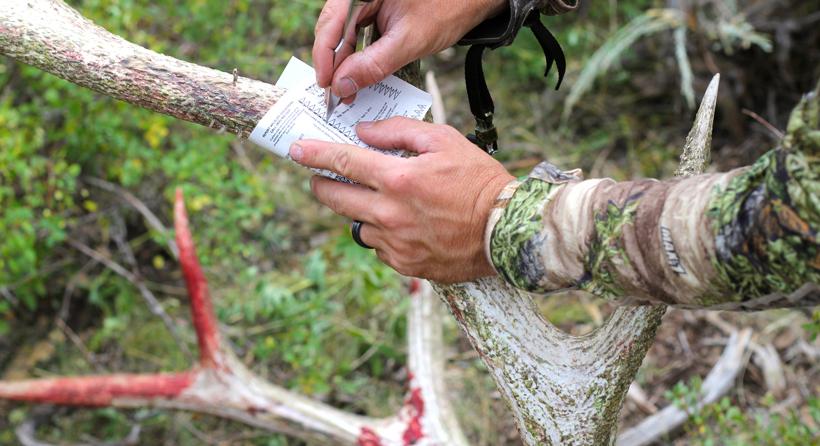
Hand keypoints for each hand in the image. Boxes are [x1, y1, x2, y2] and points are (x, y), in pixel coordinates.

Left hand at [289, 117, 514, 282]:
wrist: (506, 230)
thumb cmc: (479, 180)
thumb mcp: (444, 141)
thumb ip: (399, 131)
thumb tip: (364, 132)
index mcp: (399, 179)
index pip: (343, 163)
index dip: (314, 155)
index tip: (296, 150)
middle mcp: (390, 214)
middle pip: (335, 199)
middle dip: (322, 185)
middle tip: (322, 178)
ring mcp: (396, 243)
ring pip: (357, 225)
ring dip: (360, 211)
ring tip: (385, 202)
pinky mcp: (405, 264)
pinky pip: (379, 248)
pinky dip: (383, 234)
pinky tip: (406, 225)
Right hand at [313, 0, 506, 101]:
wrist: (474, 1)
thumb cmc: (448, 8)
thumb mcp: (409, 41)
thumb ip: (374, 64)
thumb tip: (343, 85)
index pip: (331, 21)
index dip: (325, 55)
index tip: (326, 84)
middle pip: (334, 28)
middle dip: (334, 62)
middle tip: (334, 93)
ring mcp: (368, 0)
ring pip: (345, 33)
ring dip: (345, 62)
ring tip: (346, 90)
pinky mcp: (376, 10)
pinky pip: (359, 34)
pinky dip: (358, 56)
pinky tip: (358, 76)